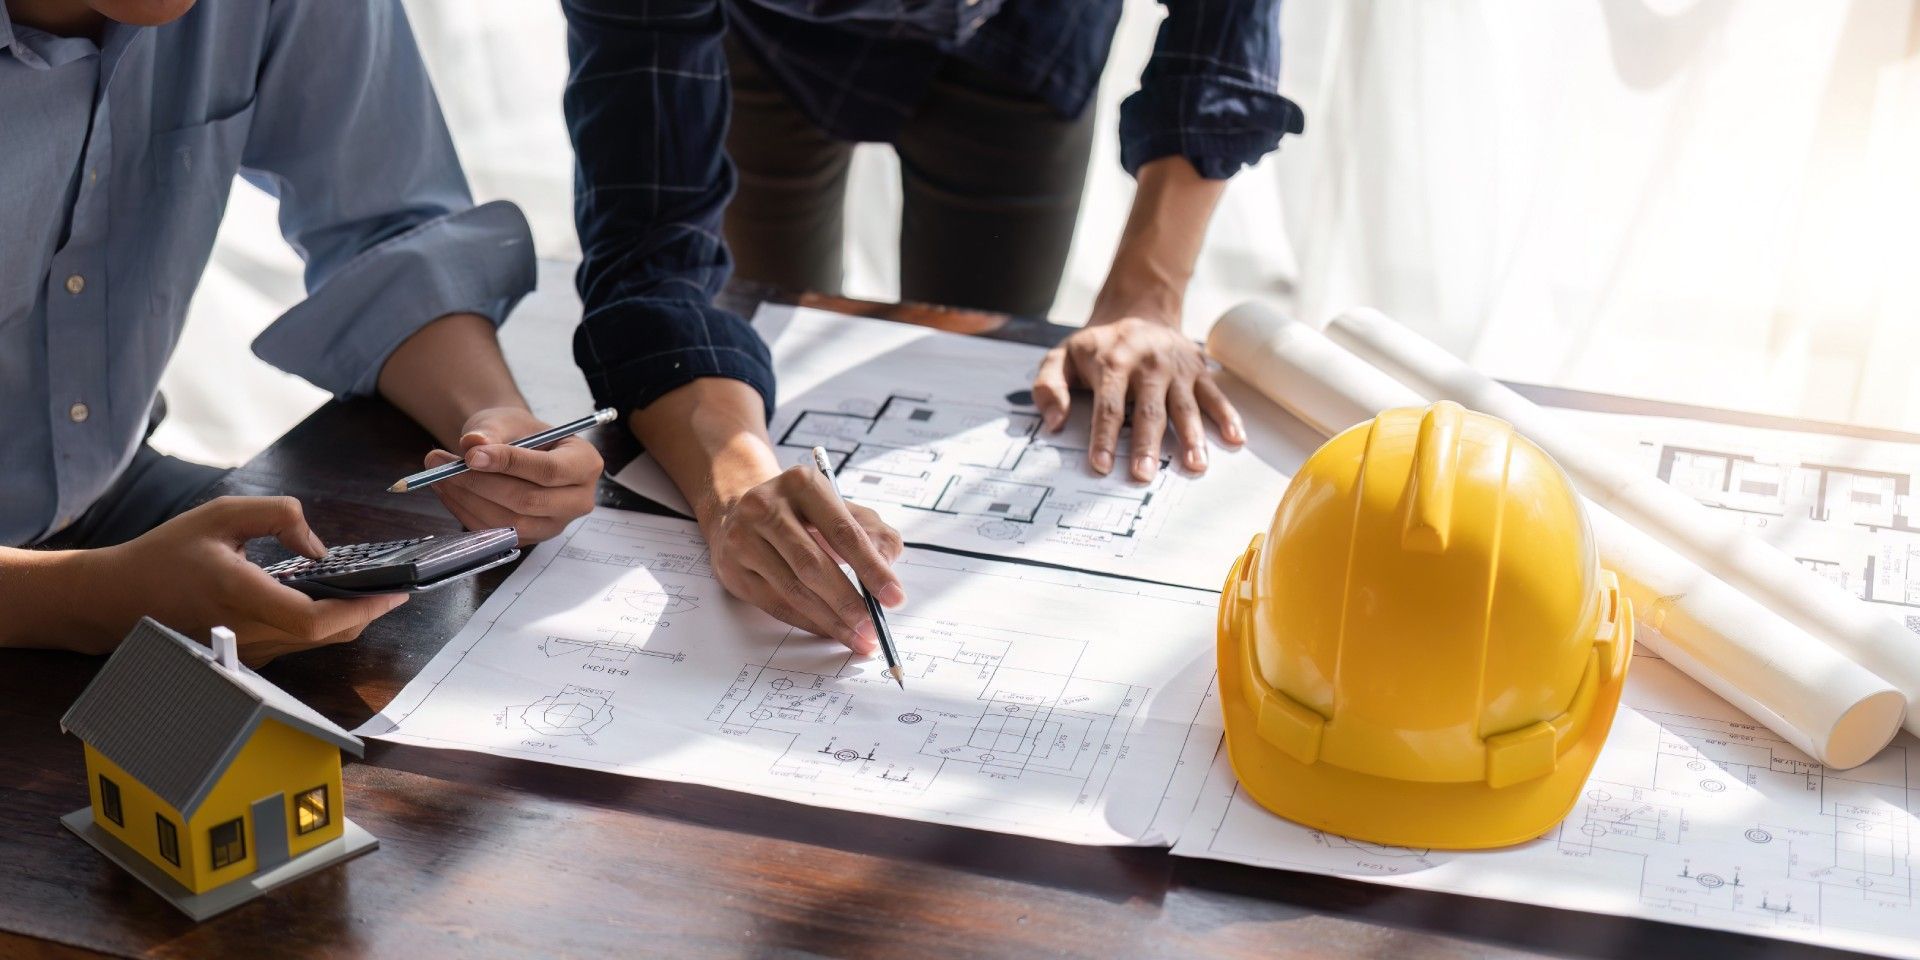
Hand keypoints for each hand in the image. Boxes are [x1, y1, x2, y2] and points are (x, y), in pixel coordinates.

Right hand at [90, 497, 406, 665]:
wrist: (118, 598)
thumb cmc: (167, 554)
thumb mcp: (221, 515)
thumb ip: (277, 516)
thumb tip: (319, 547)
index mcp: (240, 594)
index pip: (313, 619)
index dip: (361, 610)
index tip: (392, 592)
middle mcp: (247, 631)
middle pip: (327, 635)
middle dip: (368, 613)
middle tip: (396, 590)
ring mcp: (246, 650)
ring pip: (316, 642)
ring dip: (348, 620)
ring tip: (374, 591)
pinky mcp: (246, 655)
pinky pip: (297, 643)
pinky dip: (323, 625)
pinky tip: (335, 601)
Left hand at [425, 406, 601, 543]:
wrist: (516, 450)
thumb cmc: (519, 432)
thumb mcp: (507, 420)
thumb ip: (492, 430)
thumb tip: (473, 444)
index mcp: (585, 464)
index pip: (549, 470)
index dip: (509, 464)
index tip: (471, 455)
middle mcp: (579, 500)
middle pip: (529, 501)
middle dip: (480, 484)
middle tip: (442, 465)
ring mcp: (555, 525)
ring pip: (509, 522)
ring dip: (467, 499)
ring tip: (438, 473)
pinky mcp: (531, 539)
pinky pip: (495, 533)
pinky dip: (464, 512)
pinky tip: (447, 490)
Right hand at [701, 464, 904, 654]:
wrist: (740, 511)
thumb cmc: (802, 513)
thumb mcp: (842, 508)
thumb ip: (873, 533)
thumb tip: (885, 567)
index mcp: (802, 484)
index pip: (842, 531)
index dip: (871, 568)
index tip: (894, 597)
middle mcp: (766, 507)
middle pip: (813, 564)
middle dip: (849, 601)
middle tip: (874, 626)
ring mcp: (744, 538)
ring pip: (793, 589)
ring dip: (831, 620)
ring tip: (859, 637)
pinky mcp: (733, 568)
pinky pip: (776, 604)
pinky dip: (809, 622)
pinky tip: (831, 631)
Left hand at [1033, 316, 1244, 481]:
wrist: (1138, 310)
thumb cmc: (1097, 347)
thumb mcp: (1062, 356)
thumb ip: (1049, 387)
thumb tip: (1054, 423)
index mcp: (1112, 361)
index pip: (1108, 405)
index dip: (1103, 437)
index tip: (1101, 466)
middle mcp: (1148, 363)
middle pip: (1148, 410)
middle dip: (1146, 444)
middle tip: (1144, 474)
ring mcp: (1177, 367)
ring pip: (1185, 406)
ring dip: (1192, 437)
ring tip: (1195, 465)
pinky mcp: (1198, 370)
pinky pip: (1214, 395)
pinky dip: (1227, 416)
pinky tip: (1235, 439)